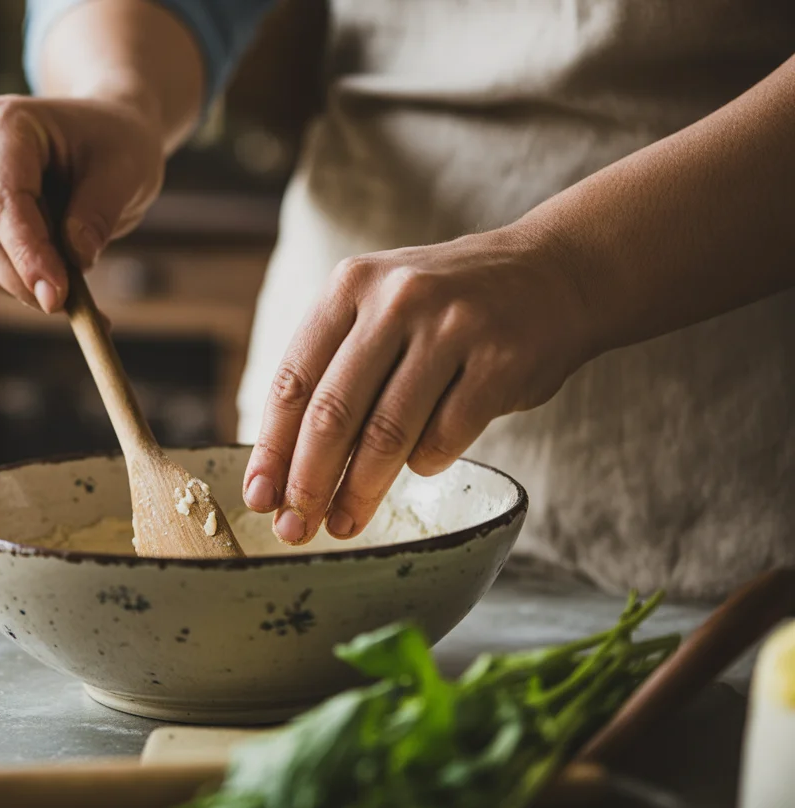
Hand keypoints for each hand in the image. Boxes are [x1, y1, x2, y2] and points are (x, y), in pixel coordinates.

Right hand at [0, 94, 164, 312]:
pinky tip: (66, 290)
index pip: (5, 200)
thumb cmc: (116, 143)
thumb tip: (76, 259)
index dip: (27, 253)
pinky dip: (25, 285)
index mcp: (5, 124)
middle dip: (22, 278)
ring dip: (24, 286)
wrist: (106, 133)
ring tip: (80, 297)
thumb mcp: (126, 171)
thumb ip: (98, 213)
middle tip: (67, 307)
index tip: (56, 296)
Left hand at [242, 226, 596, 544]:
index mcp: (351, 287)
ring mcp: (453, 329)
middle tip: (294, 528)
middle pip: (333, 414)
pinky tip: (419, 468)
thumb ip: (336, 368)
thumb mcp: (381, 309)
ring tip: (344, 524)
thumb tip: (284, 465)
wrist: (555, 271)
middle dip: (307, 482)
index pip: (293, 381)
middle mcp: (397, 300)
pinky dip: (425, 464)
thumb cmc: (448, 309)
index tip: (259, 497)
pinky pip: (446, 437)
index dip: (272, 448)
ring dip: (359, 491)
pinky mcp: (501, 362)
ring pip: (388, 434)